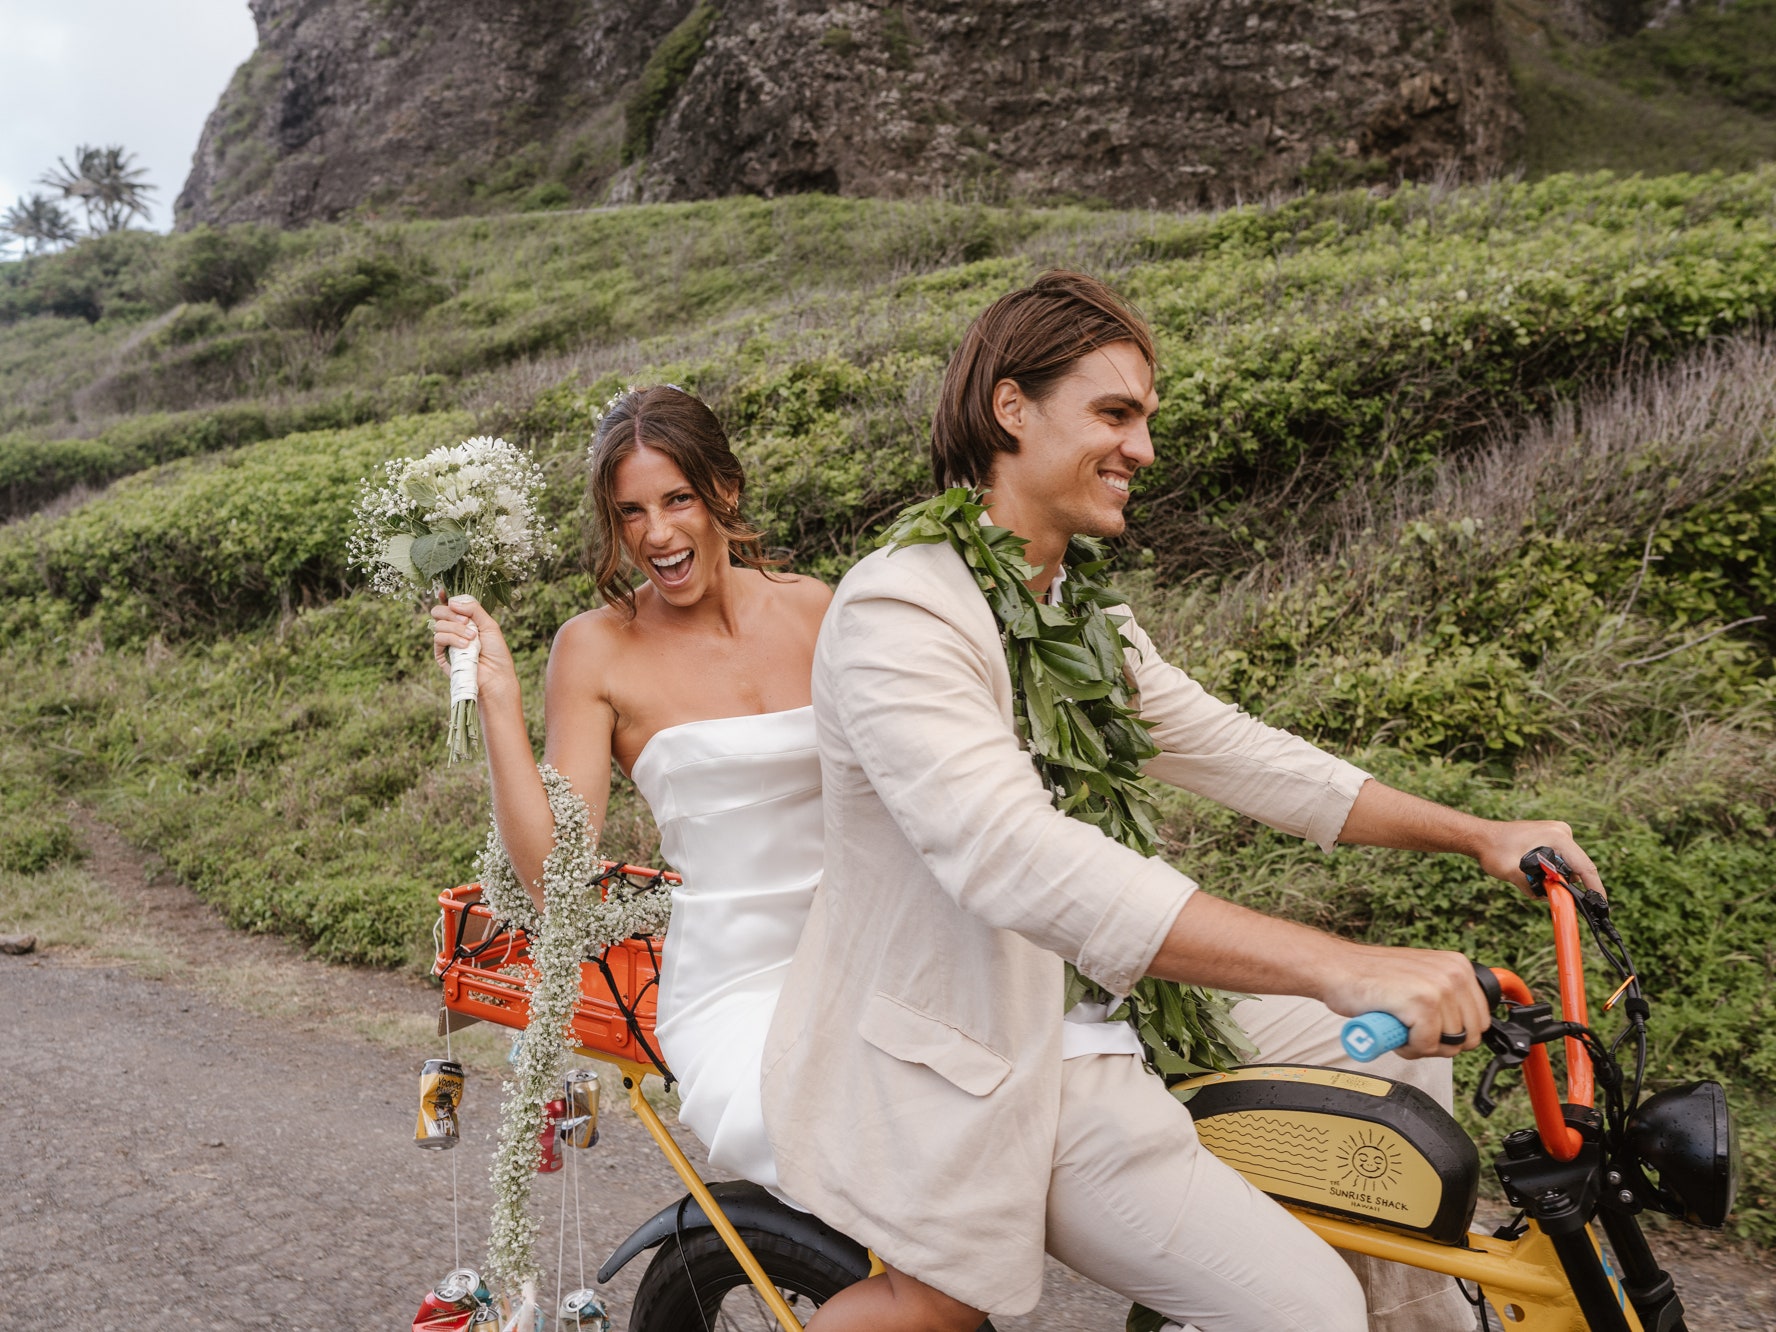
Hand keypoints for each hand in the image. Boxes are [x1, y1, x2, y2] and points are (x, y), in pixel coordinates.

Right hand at [430, 594, 517, 701]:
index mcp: (465, 620)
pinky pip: (438, 638)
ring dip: (456, 629)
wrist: (495, 675)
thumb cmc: (496, 652)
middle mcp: (454, 629)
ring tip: (472, 639)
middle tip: (467, 621)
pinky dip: (452, 638)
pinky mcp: (441, 654)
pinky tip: (465, 645)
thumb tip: (451, 601)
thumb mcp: (489, 625)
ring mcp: (446, 642)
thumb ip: (473, 609)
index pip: (449, 604)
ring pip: (438, 624)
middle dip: (451, 613)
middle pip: (439, 611)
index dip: (444, 596)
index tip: (443, 592)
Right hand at [1320, 943, 1492, 1058]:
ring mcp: (1439, 987)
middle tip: (1413, 1034)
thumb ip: (1444, 996)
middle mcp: (1454, 973)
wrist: (1334, 968)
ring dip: (1421, 1047)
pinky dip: (1408, 1048)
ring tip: (1398, 1028)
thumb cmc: (1369, 978)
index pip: (1481, 1020)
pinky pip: (1427, 1045)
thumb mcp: (1420, 976)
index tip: (1431, 1031)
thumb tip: (1464, 1029)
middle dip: (1441, 1045)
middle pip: (1469, 1036)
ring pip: (1449, 1043)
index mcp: (1458, 966)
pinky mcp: (1422, 1003)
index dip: (1455, 1034)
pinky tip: (1392, 1030)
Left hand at [1472, 819, 1606, 898]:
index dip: (1595, 888)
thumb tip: (1552, 900)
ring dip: (1558, 878)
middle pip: (1578, 867)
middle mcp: (1562, 832)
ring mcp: (1558, 833)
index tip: (1603, 906)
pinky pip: (1561, 860)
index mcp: (1557, 837)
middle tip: (1552, 897)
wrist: (1481, 837)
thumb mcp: (1513, 873)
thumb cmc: (1494, 850)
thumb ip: (1535, 887)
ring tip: (1532, 881)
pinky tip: (1534, 874)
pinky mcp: (1552, 837)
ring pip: (1569, 865)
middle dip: (1569, 885)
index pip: (1585, 867)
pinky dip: (1553, 872)